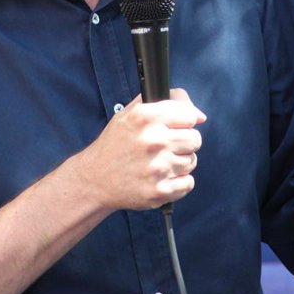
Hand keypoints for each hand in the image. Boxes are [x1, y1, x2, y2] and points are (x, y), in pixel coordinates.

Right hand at [78, 88, 205, 210]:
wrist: (94, 179)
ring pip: (192, 161)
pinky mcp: (159, 191)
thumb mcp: (130, 113)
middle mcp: (152, 140)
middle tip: (168, 146)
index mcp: (144, 117)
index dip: (186, 121)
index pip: (189, 115)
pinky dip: (179, 182)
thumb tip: (199, 115)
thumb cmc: (115, 144)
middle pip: (195, 139)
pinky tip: (163, 177)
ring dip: (180, 162)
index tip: (179, 127)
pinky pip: (188, 183)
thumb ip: (165, 102)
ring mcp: (157, 168)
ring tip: (161, 163)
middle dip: (185, 142)